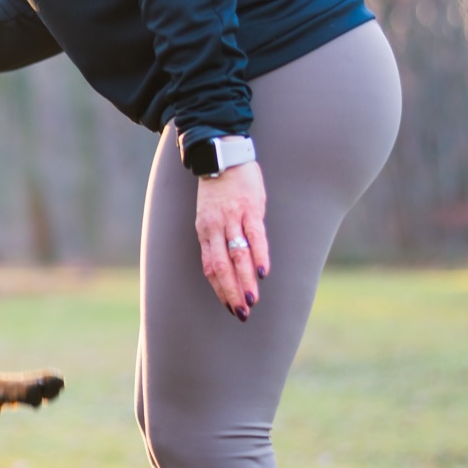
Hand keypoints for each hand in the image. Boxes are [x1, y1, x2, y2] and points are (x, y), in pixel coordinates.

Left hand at [195, 163, 269, 320]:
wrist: (223, 154)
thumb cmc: (218, 188)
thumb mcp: (210, 215)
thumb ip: (217, 238)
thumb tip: (229, 264)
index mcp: (204, 231)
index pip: (209, 267)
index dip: (220, 289)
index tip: (230, 306)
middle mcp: (215, 227)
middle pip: (222, 266)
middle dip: (231, 292)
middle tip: (241, 313)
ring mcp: (232, 218)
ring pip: (237, 255)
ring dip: (244, 280)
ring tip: (252, 300)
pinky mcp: (250, 208)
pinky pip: (254, 236)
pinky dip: (259, 256)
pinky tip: (262, 273)